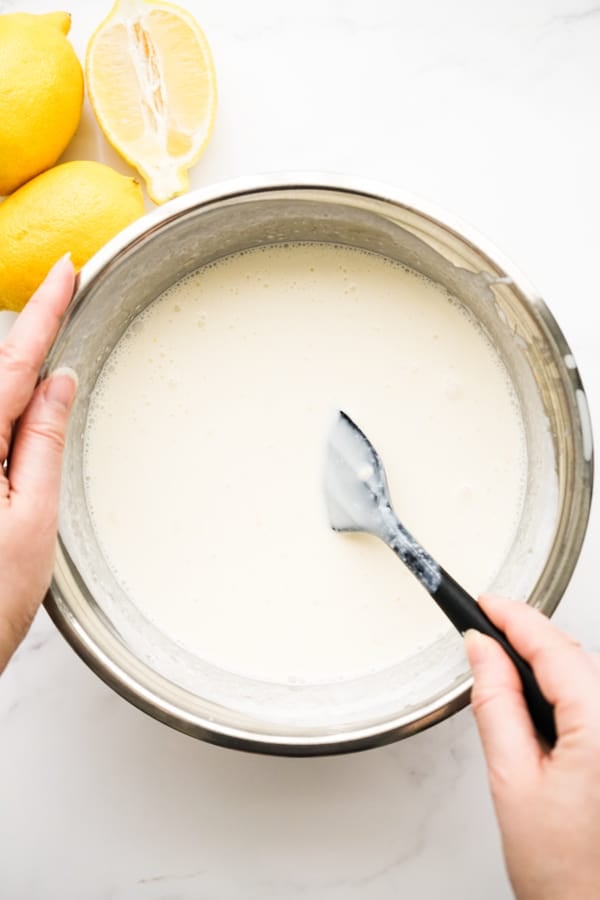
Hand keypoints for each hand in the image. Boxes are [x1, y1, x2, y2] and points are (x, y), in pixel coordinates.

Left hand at [0, 255, 76, 672]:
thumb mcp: (32, 521)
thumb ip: (40, 443)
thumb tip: (58, 383)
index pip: (13, 362)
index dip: (43, 311)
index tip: (67, 270)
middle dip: (30, 327)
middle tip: (64, 287)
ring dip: (16, 364)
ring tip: (51, 331)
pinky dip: (6, 402)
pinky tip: (24, 395)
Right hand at [466, 595, 599, 899]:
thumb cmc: (569, 875)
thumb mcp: (514, 781)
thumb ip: (496, 705)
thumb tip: (483, 652)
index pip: (555, 649)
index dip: (516, 617)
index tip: (487, 601)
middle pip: (577, 658)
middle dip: (530, 637)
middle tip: (487, 626)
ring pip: (590, 677)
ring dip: (549, 664)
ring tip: (506, 664)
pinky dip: (570, 689)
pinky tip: (543, 699)